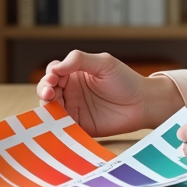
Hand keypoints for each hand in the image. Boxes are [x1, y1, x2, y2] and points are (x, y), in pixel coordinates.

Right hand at [36, 51, 181, 136]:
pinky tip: (55, 122)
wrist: (142, 104)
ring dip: (46, 107)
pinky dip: (54, 124)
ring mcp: (74, 109)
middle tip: (49, 93)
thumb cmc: (125, 80)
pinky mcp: (79, 126)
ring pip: (51, 108)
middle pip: (47, 89)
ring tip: (51, 105)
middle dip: (44, 90)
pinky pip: (61, 126)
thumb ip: (80, 60)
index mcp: (76, 73)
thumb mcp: (104, 63)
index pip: (54, 72)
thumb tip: (55, 67)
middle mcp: (72, 91)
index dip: (50, 75)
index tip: (53, 78)